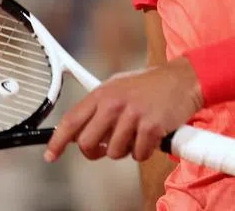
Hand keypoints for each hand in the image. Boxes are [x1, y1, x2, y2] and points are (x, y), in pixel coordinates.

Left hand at [44, 58, 202, 163]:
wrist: (184, 79)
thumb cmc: (150, 86)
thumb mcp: (119, 87)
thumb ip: (98, 107)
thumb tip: (76, 132)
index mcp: (103, 93)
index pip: (71, 120)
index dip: (57, 141)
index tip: (51, 155)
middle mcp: (114, 103)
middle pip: (88, 143)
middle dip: (95, 152)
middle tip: (107, 147)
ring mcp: (133, 115)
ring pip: (113, 153)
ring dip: (125, 150)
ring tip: (137, 133)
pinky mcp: (151, 126)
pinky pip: (138, 155)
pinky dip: (144, 151)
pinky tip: (152, 135)